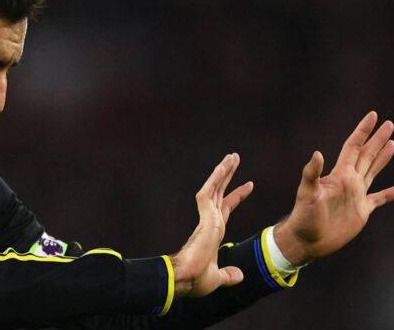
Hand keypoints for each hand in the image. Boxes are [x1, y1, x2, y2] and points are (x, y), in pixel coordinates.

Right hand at [172, 153, 253, 297]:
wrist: (186, 279)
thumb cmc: (196, 280)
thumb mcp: (218, 278)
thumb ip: (229, 275)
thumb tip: (240, 276)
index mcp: (213, 232)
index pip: (226, 208)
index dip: (237, 196)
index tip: (250, 184)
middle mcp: (210, 222)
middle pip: (220, 192)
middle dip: (228, 176)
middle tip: (235, 158)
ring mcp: (207, 218)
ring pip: (215, 188)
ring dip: (223, 171)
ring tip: (232, 156)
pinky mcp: (205, 218)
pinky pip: (209, 193)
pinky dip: (215, 179)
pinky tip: (222, 167)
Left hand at [274, 111, 393, 265]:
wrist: (308, 239)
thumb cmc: (304, 216)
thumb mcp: (307, 193)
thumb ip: (312, 174)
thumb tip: (317, 153)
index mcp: (339, 174)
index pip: (353, 146)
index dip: (363, 131)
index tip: (373, 115)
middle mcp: (349, 181)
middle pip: (367, 155)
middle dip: (377, 139)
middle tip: (389, 124)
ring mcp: (356, 195)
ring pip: (373, 171)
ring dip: (383, 157)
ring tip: (392, 143)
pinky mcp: (361, 211)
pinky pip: (379, 199)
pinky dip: (389, 194)